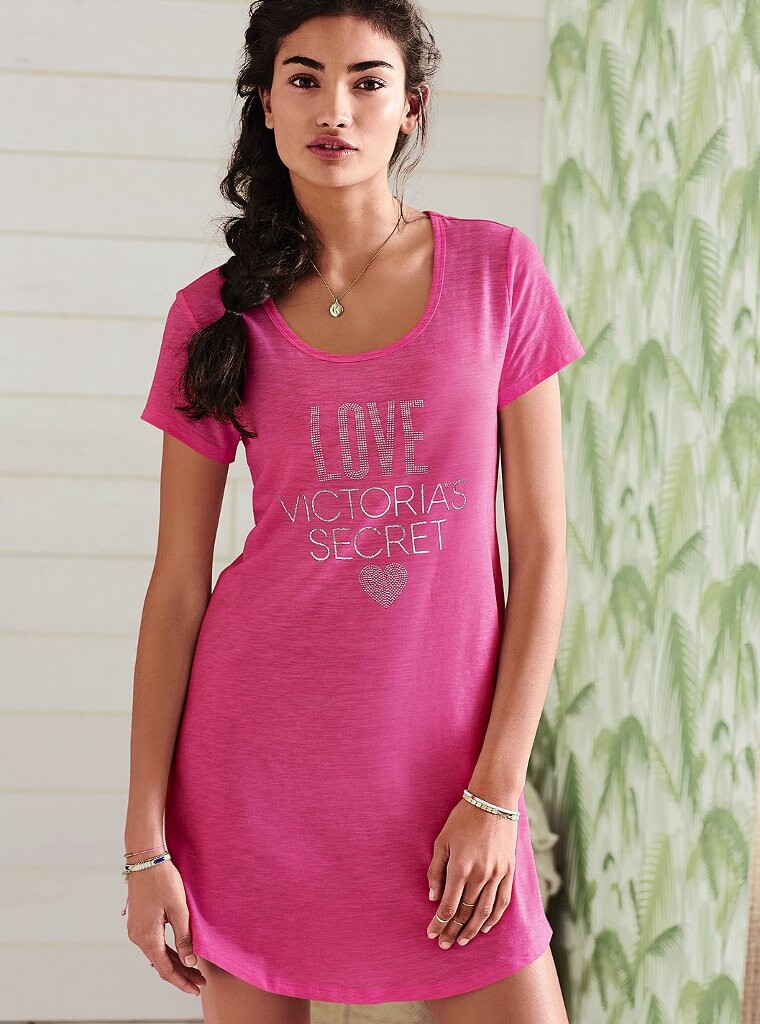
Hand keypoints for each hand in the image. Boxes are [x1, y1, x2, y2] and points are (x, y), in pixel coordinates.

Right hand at [125, 860, 206, 995]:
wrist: (145, 858)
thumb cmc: (163, 880)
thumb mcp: (178, 909)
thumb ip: (184, 937)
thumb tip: (190, 962)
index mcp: (147, 937)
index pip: (166, 969)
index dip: (182, 981)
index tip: (197, 989)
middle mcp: (138, 937)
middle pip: (161, 964)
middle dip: (181, 974)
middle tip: (200, 982)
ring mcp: (136, 929)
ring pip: (157, 954)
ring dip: (175, 963)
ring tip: (194, 970)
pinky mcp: (139, 921)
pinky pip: (154, 943)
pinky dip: (167, 952)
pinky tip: (179, 953)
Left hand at [426, 798, 516, 948]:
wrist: (493, 802)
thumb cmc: (462, 819)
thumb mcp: (442, 841)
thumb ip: (436, 871)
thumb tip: (433, 897)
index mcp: (460, 867)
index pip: (448, 905)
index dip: (439, 923)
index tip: (431, 934)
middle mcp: (479, 875)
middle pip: (465, 912)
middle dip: (453, 930)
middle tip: (444, 944)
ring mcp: (497, 875)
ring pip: (484, 912)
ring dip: (472, 930)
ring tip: (462, 941)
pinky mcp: (509, 871)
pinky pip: (502, 902)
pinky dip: (493, 918)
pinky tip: (485, 927)